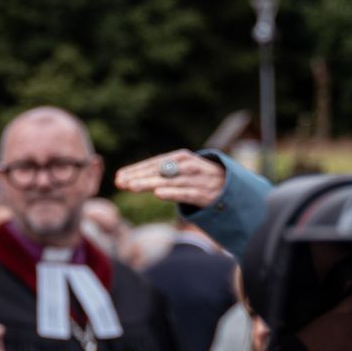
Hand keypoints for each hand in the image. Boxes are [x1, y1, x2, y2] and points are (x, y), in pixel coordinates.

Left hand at [114, 150, 228, 210]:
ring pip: (168, 181)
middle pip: (158, 171)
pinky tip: (158, 194)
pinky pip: (185, 193)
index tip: (118, 177)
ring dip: (149, 184)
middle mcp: (187, 165)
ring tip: (132, 187)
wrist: (233, 187)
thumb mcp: (183, 170)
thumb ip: (163, 172)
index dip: (135, 169)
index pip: (153, 163)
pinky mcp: (204, 193)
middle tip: (119, 182)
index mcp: (180, 157)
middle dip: (137, 176)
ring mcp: (196, 179)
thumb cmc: (201, 178)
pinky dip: (172, 193)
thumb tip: (135, 177)